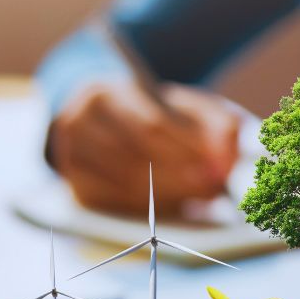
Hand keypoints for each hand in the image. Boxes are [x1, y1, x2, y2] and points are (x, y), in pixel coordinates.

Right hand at [49, 82, 239, 213]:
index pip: (149, 124)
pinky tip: (174, 203)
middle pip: (137, 157)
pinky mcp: (75, 185)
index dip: (186, 147)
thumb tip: (229, 156)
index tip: (218, 163)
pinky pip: (115, 202)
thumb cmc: (155, 113)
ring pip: (126, 182)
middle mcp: (77, 121)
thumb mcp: (186, 107)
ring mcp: (70, 155)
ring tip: (202, 194)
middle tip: (214, 187)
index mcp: (104, 92)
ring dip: (169, 193)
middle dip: (181, 176)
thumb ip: (214, 123)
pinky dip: (148, 206)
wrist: (109, 122)